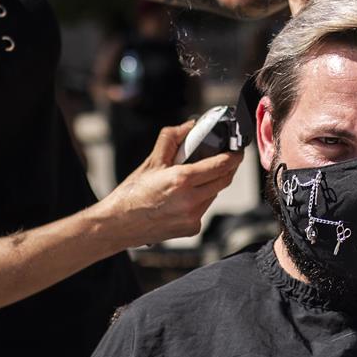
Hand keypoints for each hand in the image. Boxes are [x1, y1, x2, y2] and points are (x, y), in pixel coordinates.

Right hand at [100, 122, 242, 245]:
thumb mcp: (151, 162)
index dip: (234, 156)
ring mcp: (193, 218)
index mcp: (182, 180)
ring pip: (213, 195)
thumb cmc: (132, 193)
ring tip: (195, 179)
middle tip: (226, 159)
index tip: (238, 151)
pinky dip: (199, 201)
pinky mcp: (191, 230)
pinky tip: (183, 199)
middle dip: (227, 169)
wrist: (119, 224)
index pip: (220, 165)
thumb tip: (190, 126)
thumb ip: (172, 139)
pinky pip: (203, 210)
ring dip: (211, 185)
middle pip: (223, 181)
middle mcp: (191, 201)